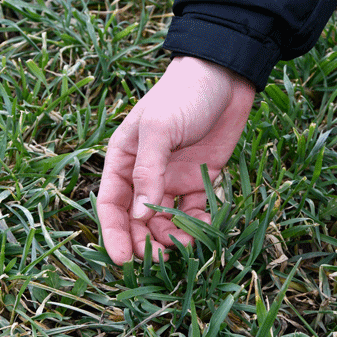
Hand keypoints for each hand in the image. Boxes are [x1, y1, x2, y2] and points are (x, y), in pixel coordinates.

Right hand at [97, 57, 255, 263]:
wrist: (225, 76)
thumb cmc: (182, 95)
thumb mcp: (158, 129)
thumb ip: (147, 173)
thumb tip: (138, 215)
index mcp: (124, 160)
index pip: (111, 204)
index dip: (114, 233)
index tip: (120, 260)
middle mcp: (146, 174)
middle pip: (138, 219)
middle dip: (145, 241)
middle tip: (158, 261)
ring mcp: (175, 178)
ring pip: (167, 219)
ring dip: (174, 237)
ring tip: (186, 246)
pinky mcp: (202, 179)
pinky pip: (196, 210)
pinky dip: (199, 223)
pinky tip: (206, 228)